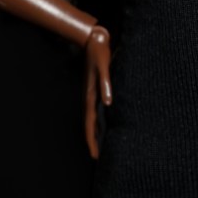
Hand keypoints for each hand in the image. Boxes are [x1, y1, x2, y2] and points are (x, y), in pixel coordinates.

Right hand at [84, 25, 111, 158]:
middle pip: (90, 125)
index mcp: (90, 95)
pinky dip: (99, 120)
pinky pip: (97, 109)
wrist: (93, 39)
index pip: (90, 123)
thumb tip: (108, 102)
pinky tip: (105, 123)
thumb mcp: (103, 66)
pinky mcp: (95, 88)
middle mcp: (89, 97)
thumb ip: (106, 83)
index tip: (94, 156)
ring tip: (101, 146)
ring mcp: (91, 93)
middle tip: (97, 158)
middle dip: (93, 141)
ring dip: (96, 133)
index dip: (92, 140)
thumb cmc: (99, 52)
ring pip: (93, 119)